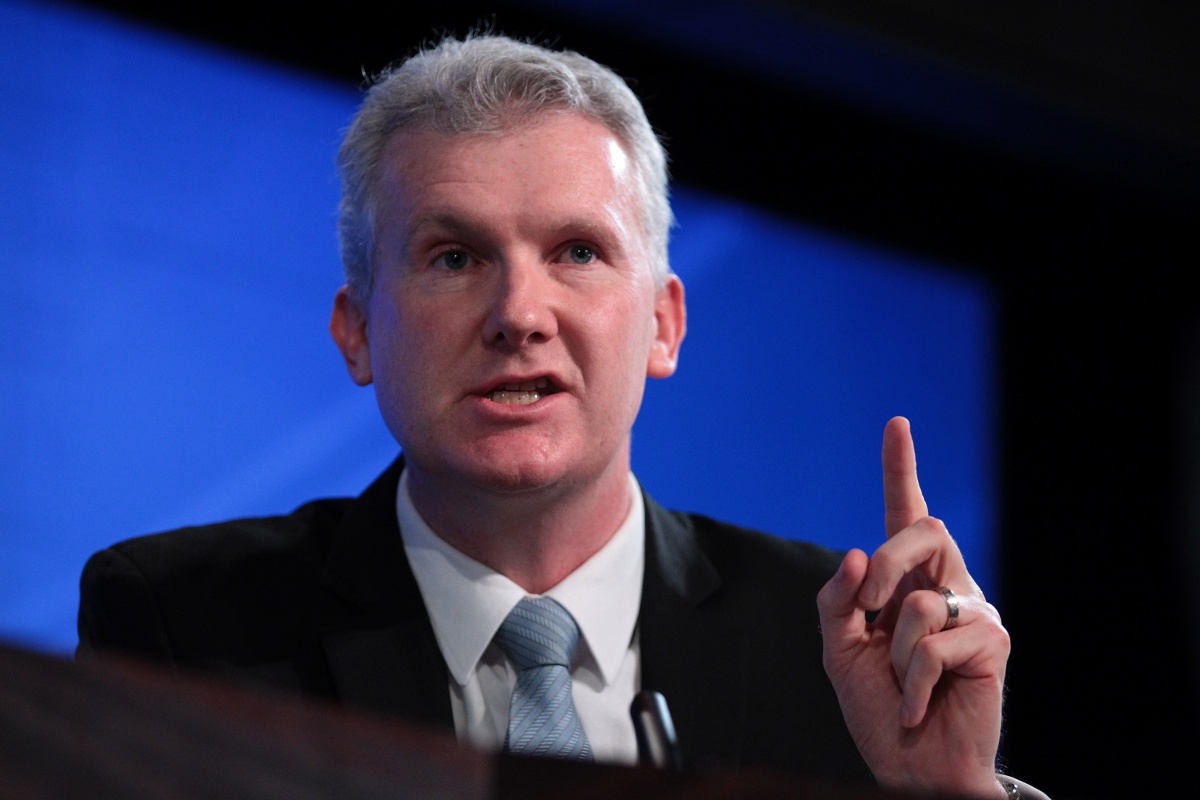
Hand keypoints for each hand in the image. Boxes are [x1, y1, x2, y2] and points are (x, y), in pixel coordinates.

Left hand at [816, 417, 1009, 798]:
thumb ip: (838, 600)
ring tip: (904, 684)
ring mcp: (975, 609)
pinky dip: (913, 683)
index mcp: (907, 577)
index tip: (897, 425)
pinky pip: (933, 645)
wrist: (909, 761)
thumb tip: (857, 554)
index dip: (901, 468)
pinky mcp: (993, 642)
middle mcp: (947, 583)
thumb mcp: (839, 647)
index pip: (907, 513)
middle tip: (867, 614)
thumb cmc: (877, 703)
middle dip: (884, 569)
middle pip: (923, 531)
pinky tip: (920, 703)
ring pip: (919, 600)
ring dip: (893, 653)